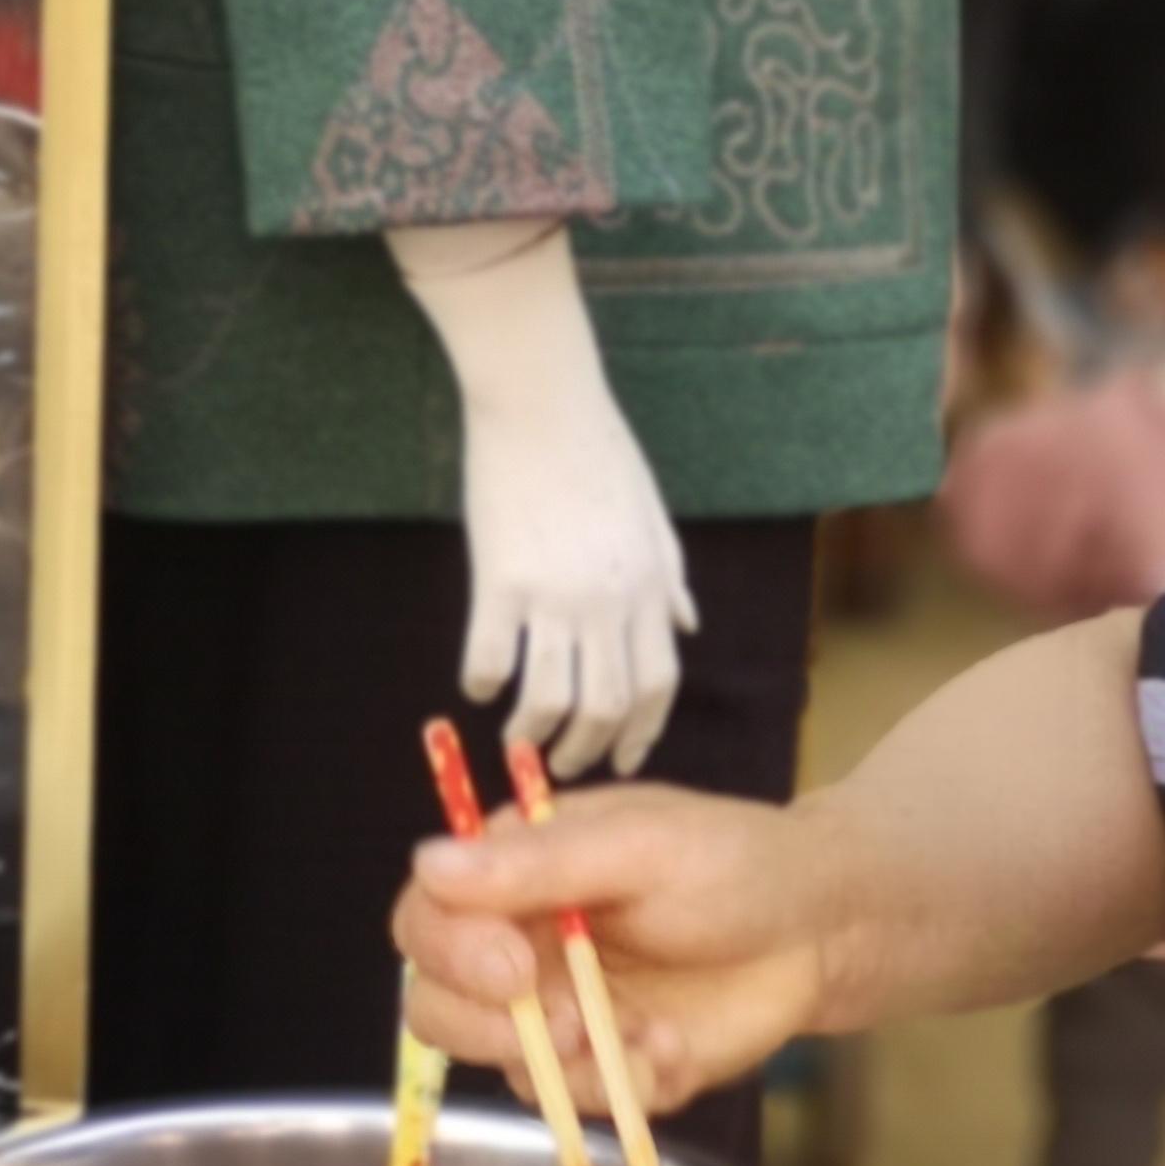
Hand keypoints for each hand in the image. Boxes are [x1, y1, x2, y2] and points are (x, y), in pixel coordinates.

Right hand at [391, 221, 696, 776]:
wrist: (542, 400)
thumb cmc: (598, 450)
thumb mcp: (653, 516)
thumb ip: (670, 578)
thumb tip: (687, 627)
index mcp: (649, 585)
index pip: (658, 683)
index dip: (641, 732)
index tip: (623, 759)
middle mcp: (609, 599)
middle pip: (607, 705)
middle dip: (586, 750)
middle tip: (560, 765)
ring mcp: (555, 593)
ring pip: (550, 696)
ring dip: (533, 733)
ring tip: (517, 741)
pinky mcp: (500, 579)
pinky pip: (491, 656)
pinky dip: (483, 683)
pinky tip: (477, 686)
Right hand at [395, 782, 840, 1113]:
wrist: (824, 928)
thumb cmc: (737, 864)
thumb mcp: (645, 846)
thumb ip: (541, 863)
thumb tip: (430, 863)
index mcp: (512, 878)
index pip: (426, 919)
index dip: (451, 953)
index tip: (513, 967)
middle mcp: (519, 949)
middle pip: (438, 1008)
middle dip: (492, 1030)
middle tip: (571, 1026)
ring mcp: (559, 1016)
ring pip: (507, 1069)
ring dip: (576, 1067)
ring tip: (651, 1036)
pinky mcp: (607, 1068)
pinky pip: (583, 1103)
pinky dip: (629, 1087)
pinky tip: (676, 1048)